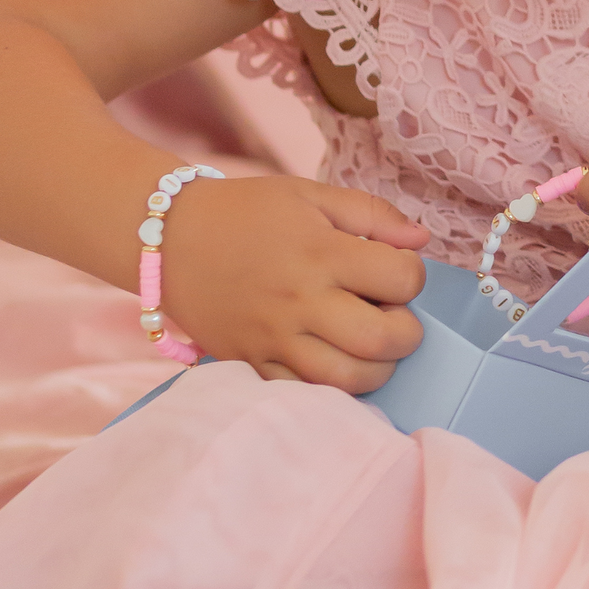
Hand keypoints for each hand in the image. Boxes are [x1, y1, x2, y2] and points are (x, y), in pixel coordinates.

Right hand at [157, 175, 429, 391]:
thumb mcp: (313, 195)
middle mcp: (300, 302)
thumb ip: (374, 215)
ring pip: (347, 379)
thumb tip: (420, 242)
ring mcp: (273, 340)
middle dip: (407, 332)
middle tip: (395, 315)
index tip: (396, 268)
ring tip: (371, 343)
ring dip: (377, 367)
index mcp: (322, 253)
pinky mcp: (250, 364)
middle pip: (382, 340)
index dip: (413, 275)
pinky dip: (330, 386)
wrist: (168, 240)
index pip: (402, 280)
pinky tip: (334, 359)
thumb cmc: (248, 212)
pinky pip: (303, 393)